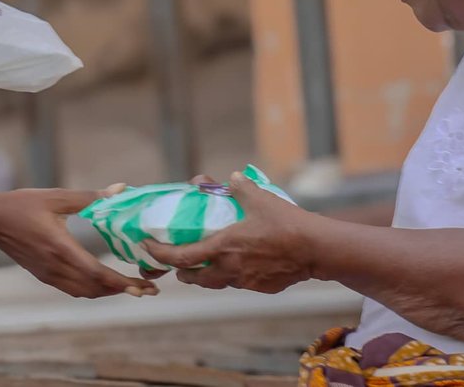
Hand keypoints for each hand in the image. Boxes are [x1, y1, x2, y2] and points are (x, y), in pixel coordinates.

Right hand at [0, 188, 159, 298]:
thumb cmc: (22, 205)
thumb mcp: (56, 197)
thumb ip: (89, 197)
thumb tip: (120, 190)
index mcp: (61, 249)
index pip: (98, 274)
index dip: (122, 283)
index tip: (143, 287)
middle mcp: (56, 267)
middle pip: (95, 289)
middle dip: (122, 290)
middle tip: (146, 289)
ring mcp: (49, 275)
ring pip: (84, 292)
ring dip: (108, 291)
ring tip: (129, 286)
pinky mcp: (44, 275)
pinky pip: (73, 289)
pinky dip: (92, 289)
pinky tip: (101, 281)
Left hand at [142, 171, 315, 293]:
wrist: (315, 249)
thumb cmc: (285, 222)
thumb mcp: (260, 199)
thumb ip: (241, 188)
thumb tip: (232, 177)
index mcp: (223, 247)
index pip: (181, 257)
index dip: (160, 254)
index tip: (148, 248)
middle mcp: (230, 269)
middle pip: (195, 278)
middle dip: (183, 271)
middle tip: (179, 261)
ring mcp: (246, 281)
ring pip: (217, 283)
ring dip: (207, 275)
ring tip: (208, 264)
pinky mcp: (262, 287)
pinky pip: (241, 283)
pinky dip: (234, 275)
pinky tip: (242, 264)